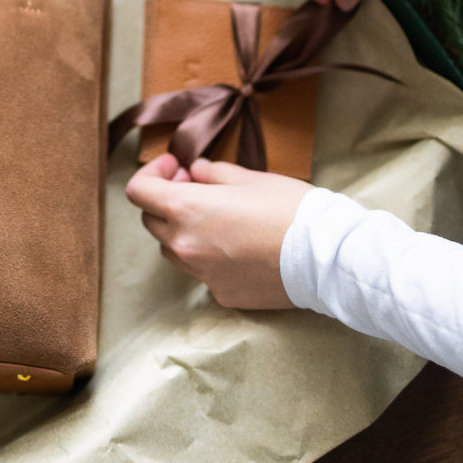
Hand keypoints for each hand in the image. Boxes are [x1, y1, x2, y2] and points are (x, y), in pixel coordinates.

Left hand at [124, 154, 312, 309]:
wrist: (325, 258)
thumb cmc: (290, 209)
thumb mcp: (249, 178)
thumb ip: (213, 173)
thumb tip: (196, 171)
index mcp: (186, 209)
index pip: (138, 191)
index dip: (152, 174)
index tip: (176, 168)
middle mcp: (185, 245)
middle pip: (151, 221)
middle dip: (166, 201)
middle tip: (196, 187)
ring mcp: (201, 274)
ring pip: (173, 249)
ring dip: (183, 230)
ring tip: (217, 218)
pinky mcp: (221, 294)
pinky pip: (201, 271)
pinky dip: (209, 256)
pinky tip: (239, 246)